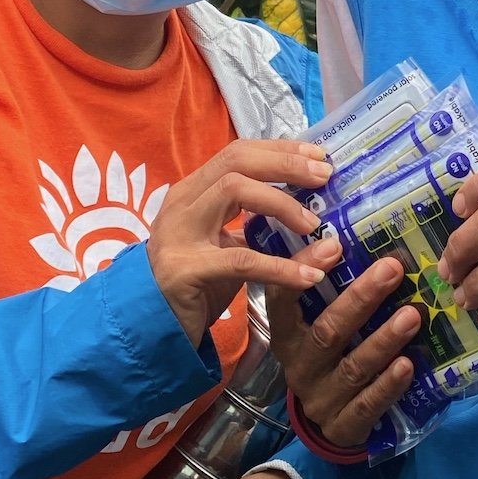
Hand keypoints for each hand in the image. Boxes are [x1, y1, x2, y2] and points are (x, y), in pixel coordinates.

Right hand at [145, 139, 334, 345]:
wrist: (153, 328)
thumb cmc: (196, 285)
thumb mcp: (228, 246)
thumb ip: (257, 225)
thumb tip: (313, 213)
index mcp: (193, 192)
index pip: (237, 153)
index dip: (280, 150)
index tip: (319, 157)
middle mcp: (182, 204)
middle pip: (236, 161)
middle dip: (285, 164)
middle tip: (324, 177)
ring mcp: (178, 234)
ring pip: (234, 191)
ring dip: (282, 204)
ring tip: (314, 226)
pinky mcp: (184, 270)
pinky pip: (241, 260)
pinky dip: (280, 267)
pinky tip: (309, 277)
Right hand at [267, 258, 419, 453]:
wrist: (330, 422)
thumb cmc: (330, 358)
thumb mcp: (319, 327)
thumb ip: (333, 294)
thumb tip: (372, 244)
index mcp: (287, 335)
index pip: (282, 300)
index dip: (303, 272)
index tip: (335, 245)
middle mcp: (298, 366)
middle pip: (326, 332)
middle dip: (360, 299)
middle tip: (392, 269)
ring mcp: (320, 399)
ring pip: (352, 367)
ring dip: (383, 340)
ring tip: (412, 316)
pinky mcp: (342, 426)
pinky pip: (367, 404)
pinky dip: (387, 384)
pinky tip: (408, 365)